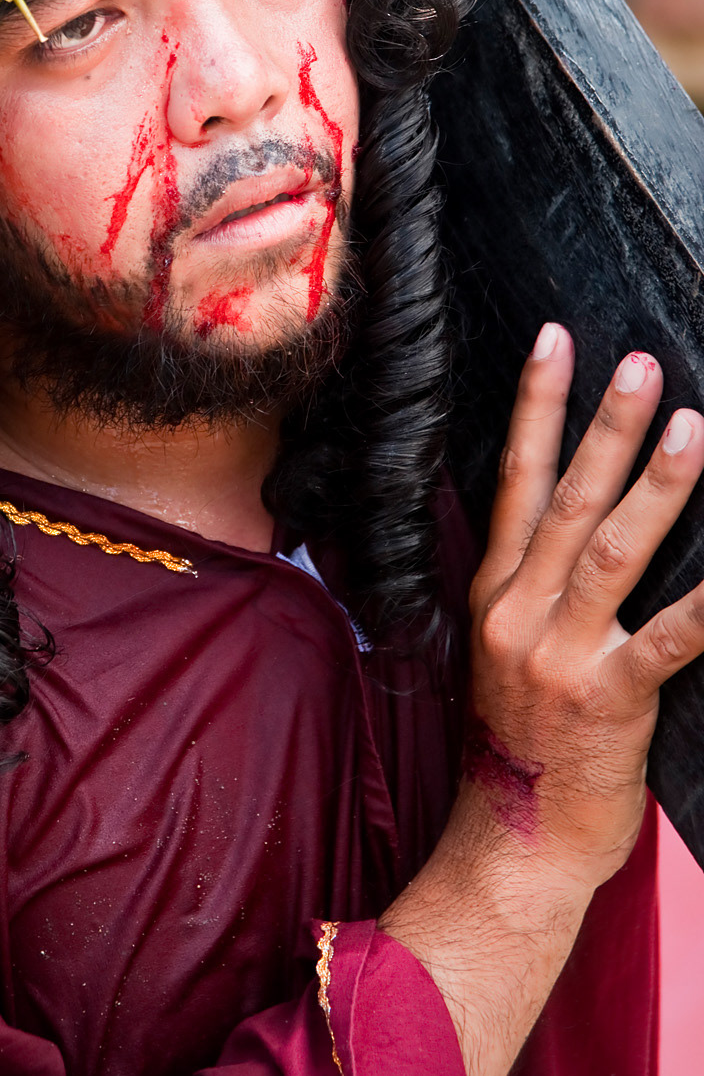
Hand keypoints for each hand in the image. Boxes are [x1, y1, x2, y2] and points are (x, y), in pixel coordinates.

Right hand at [381, 325, 703, 1074]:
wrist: (514, 839)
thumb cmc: (522, 739)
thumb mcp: (506, 648)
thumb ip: (534, 582)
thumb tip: (576, 514)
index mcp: (496, 590)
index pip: (516, 478)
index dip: (536, 406)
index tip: (555, 341)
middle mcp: (519, 610)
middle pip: (567, 498)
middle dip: (604, 425)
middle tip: (640, 365)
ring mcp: (559, 653)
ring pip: (612, 551)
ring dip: (657, 486)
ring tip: (695, 428)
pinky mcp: (608, 698)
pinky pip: (670, 638)